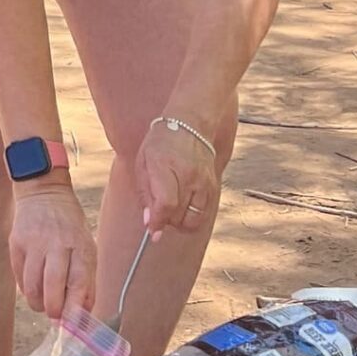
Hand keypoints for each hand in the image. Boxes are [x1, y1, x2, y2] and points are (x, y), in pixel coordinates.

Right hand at [8, 183, 95, 321]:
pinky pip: (19, 278)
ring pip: (32, 288)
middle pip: (51, 288)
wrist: (43, 192)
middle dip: (54, 311)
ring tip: (44, 302)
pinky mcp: (16, 244)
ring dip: (38, 303)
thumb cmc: (69, 226)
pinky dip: (27, 289)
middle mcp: (56, 244)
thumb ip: (87, 281)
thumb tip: (83, 314)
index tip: (73, 326)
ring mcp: (33, 243)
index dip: (74, 310)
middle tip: (56, 316)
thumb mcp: (87, 247)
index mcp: (79, 246)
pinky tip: (34, 284)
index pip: (78, 283)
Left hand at [136, 115, 223, 237]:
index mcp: (165, 166)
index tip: (151, 231)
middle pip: (180, 216)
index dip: (158, 222)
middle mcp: (188, 175)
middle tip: (159, 214)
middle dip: (167, 223)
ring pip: (195, 220)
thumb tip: (149, 223)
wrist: (191, 124)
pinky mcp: (213, 186)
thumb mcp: (143, 163)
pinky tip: (184, 205)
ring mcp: (204, 181)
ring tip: (172, 209)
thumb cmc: (161, 143)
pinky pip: (204, 214)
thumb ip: (145, 194)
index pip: (166, 204)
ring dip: (181, 222)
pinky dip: (192, 216)